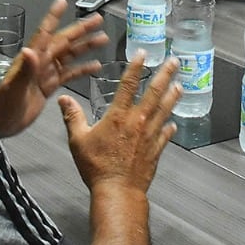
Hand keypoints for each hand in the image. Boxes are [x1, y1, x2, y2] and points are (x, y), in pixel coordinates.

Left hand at [0, 0, 107, 135]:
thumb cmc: (3, 104)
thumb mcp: (13, 87)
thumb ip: (24, 70)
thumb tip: (29, 50)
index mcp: (32, 58)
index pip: (45, 32)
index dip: (53, 17)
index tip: (62, 2)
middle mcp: (41, 61)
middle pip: (64, 41)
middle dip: (80, 29)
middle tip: (98, 19)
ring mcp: (46, 73)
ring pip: (69, 55)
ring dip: (85, 46)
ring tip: (102, 38)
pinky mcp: (50, 86)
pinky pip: (69, 74)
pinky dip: (82, 69)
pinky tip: (96, 66)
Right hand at [58, 54, 180, 194]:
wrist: (118, 191)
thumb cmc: (96, 166)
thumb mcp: (78, 140)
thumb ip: (73, 117)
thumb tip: (64, 99)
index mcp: (118, 116)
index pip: (128, 85)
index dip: (136, 67)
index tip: (143, 53)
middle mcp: (137, 121)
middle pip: (154, 93)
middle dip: (165, 75)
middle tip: (175, 62)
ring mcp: (150, 136)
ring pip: (164, 111)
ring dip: (173, 97)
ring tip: (180, 86)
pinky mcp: (156, 150)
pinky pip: (165, 135)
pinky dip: (169, 127)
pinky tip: (173, 124)